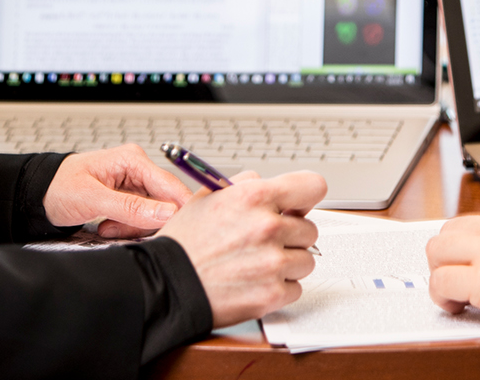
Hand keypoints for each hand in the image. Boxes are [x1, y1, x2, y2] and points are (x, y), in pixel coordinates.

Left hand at [42, 143, 195, 238]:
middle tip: (117, 228)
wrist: (38, 194)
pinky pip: (140, 218)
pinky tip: (107, 225)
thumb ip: (131, 207)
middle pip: (163, 203)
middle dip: (143, 222)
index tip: (182, 231)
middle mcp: (138, 170)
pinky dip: (125, 227)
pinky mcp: (129, 197)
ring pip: (152, 214)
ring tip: (106, 226)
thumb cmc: (58, 187)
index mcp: (133, 160)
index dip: (180, 209)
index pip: (171, 185)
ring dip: (131, 226)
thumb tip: (167, 213)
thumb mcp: (92, 199)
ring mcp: (134, 184)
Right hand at [157, 170, 326, 326]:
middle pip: (310, 229)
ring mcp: (272, 263)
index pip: (314, 186)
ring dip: (286, 263)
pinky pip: (295, 288)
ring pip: (305, 260)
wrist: (166, 285)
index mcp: (255, 197)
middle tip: (262, 242)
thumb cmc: (184, 243)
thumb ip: (246, 184)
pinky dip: (278, 288)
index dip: (305, 197)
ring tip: (255, 263)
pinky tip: (253, 282)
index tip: (298, 206)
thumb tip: (271, 184)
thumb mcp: (208, 196)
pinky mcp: (272, 294)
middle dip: (290, 236)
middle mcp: (268, 227)